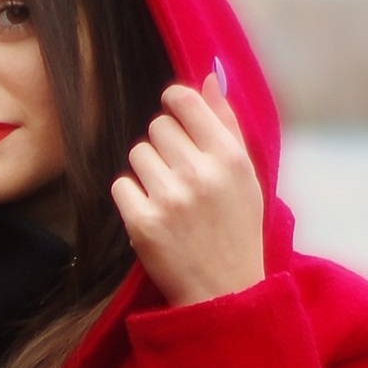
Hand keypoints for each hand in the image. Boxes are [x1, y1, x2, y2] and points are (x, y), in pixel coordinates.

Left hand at [112, 78, 265, 305]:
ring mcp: (170, 198)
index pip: (184, 100)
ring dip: (147, 172)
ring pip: (137, 154)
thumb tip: (210, 76)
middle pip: (157, 127)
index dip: (174, 105)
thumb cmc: (236, 228)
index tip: (174, 119)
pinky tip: (153, 214)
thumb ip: (227, 123)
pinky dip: (132, 198)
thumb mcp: (246, 174)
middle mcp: (200, 173)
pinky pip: (121, 185)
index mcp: (230, 156)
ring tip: (168, 197)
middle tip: (179, 175)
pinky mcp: (143, 223)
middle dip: (163, 146)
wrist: (224, 291)